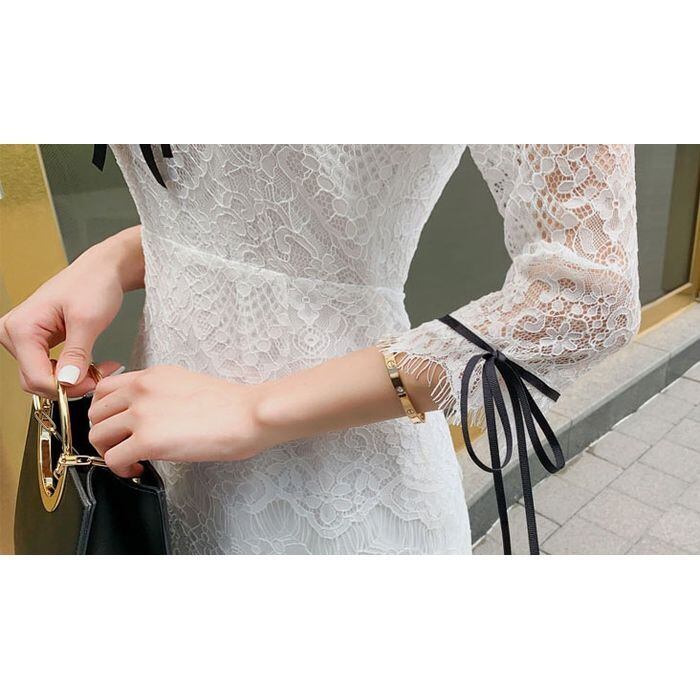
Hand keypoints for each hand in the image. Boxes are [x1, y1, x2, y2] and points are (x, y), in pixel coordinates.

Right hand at [0, 227, 142, 396]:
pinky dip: (73, 372)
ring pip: (45, 377)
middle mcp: (15, 333)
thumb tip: (67, 382)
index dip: (66, 387)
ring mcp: (25, 338)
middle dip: (71, 384)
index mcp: (21, 327)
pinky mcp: (37, 342)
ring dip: (74, 379)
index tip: (94, 384)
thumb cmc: (93, 284)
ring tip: (101, 368)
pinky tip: (92, 365)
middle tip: (101, 376)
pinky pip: (50, 368)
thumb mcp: (88, 321)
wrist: (101, 271)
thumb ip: (76, 354)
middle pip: (37, 380)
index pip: (36, 377)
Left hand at [88, 365, 266, 476]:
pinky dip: (121, 469)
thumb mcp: (187, 383)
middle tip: (123, 446)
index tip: (116, 425)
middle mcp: (141, 390)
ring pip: (98, 436)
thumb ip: (160, 392)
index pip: (104, 388)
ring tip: (131, 460)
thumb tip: (149, 414)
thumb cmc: (231, 404)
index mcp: (152, 375)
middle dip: (105, 433)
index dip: (105, 411)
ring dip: (110, 452)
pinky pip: (113, 459)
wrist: (249, 414)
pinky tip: (139, 470)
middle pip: (95, 413)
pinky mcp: (147, 441)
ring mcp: (141, 414)